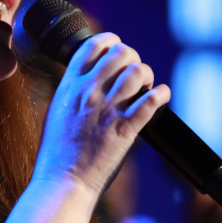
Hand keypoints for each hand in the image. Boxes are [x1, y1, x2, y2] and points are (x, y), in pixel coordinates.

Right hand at [32, 33, 169, 200]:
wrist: (63, 181)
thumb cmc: (58, 152)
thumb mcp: (58, 111)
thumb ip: (73, 92)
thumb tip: (89, 79)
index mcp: (70, 85)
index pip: (93, 45)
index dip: (111, 41)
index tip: (118, 49)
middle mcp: (88, 92)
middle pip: (121, 53)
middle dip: (133, 59)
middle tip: (135, 74)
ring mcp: (107, 110)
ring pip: (138, 72)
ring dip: (147, 75)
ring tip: (147, 86)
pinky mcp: (124, 129)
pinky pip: (150, 102)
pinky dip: (162, 94)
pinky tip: (163, 95)